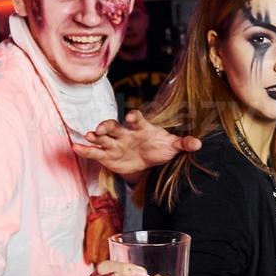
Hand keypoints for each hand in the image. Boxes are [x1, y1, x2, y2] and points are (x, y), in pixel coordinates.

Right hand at [72, 111, 202, 180]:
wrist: (147, 159)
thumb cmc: (159, 147)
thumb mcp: (172, 146)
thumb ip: (183, 144)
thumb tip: (199, 144)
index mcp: (141, 128)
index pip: (137, 120)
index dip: (134, 117)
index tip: (131, 116)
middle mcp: (125, 133)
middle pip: (114, 126)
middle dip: (107, 126)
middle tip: (101, 128)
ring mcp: (114, 143)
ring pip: (102, 137)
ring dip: (95, 136)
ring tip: (88, 136)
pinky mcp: (107, 155)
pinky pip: (95, 152)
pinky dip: (86, 150)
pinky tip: (76, 148)